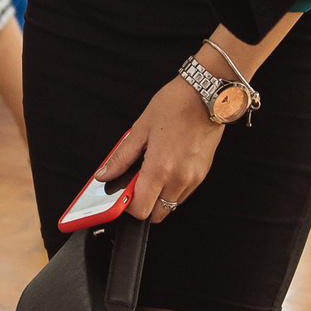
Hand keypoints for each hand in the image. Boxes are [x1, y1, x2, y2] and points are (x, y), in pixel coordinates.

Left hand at [95, 71, 224, 221]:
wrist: (206, 95)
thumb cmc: (176, 105)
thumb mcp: (140, 128)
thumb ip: (121, 157)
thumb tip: (105, 174)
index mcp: (160, 168)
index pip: (140, 209)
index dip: (127, 206)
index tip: (121, 196)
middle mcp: (179, 178)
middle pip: (156, 214)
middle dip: (143, 204)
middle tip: (135, 183)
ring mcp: (193, 179)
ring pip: (170, 205)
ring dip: (158, 197)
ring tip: (152, 171)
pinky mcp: (202, 175)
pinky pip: (183, 194)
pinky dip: (171, 189)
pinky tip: (166, 168)